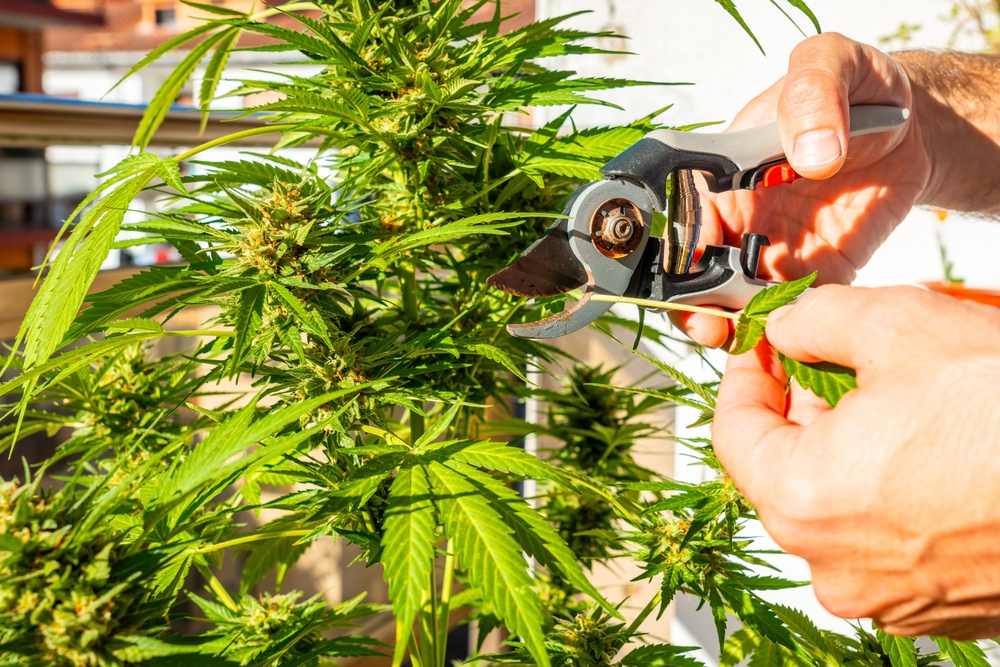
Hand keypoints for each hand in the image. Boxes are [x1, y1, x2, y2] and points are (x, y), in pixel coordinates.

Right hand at [675, 33, 928, 346]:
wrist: (910, 121)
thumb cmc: (853, 86)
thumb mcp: (828, 67)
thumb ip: (812, 98)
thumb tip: (811, 156)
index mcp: (722, 175)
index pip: (683, 221)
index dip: (677, 254)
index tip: (688, 277)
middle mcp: (741, 219)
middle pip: (700, 275)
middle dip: (697, 307)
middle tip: (710, 325)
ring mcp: (778, 249)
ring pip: (741, 303)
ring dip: (738, 326)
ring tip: (746, 338)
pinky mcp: (820, 272)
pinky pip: (799, 311)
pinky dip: (792, 328)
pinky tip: (795, 334)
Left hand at [712, 285, 999, 637]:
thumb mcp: (898, 325)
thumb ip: (816, 319)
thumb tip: (786, 327)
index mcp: (802, 500)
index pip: (733, 432)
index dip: (745, 376)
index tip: (762, 344)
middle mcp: (834, 564)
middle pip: (786, 469)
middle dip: (803, 407)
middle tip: (829, 360)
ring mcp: (889, 595)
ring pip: (841, 504)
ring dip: (853, 446)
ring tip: (898, 396)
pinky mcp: (941, 606)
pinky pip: (891, 537)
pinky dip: (895, 489)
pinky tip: (936, 446)